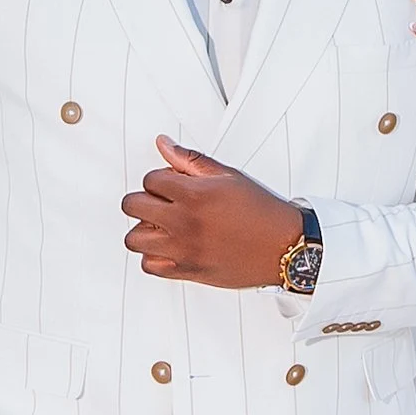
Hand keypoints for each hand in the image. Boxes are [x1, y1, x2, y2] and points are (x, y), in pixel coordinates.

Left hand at [122, 137, 304, 287]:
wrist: (283, 247)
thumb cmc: (261, 212)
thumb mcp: (228, 176)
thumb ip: (190, 160)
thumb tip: (164, 144)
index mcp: (194, 194)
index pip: (149, 179)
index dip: (159, 179)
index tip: (172, 184)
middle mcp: (184, 221)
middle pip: (132, 206)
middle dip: (144, 200)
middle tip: (162, 203)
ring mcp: (182, 249)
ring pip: (133, 239)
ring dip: (144, 229)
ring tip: (163, 226)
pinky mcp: (186, 271)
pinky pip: (149, 266)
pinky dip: (153, 256)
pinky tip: (169, 247)